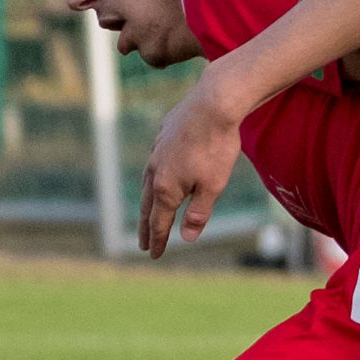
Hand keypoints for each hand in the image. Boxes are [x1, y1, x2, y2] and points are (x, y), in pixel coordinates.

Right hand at [140, 68, 249, 255]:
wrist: (213, 105)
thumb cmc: (216, 148)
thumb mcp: (213, 186)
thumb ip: (198, 213)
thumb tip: (185, 237)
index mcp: (166, 188)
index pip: (159, 222)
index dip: (158, 240)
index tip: (154, 255)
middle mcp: (155, 171)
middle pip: (148, 205)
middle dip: (146, 226)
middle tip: (143, 243)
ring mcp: (157, 152)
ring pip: (148, 183)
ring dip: (147, 202)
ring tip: (148, 213)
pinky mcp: (163, 136)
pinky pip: (155, 162)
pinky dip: (154, 177)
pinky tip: (160, 174)